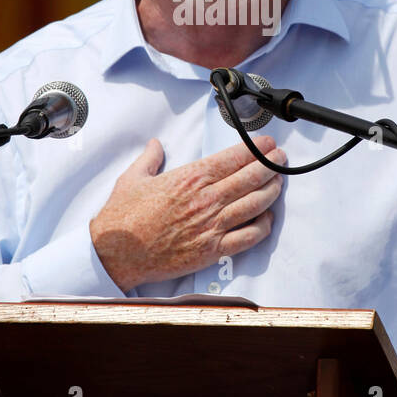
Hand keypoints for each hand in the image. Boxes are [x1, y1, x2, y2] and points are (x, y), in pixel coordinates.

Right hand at [90, 134, 286, 292]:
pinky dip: (264, 225)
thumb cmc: (123, 216)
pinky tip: (267, 217)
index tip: (268, 143)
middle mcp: (206, 199)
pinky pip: (249, 237)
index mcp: (190, 178)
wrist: (116, 252)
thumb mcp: (133, 177)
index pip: (234, 158)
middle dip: (272, 165)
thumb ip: (150, 158)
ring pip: (256, 204)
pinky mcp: (213, 250)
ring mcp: (212, 226)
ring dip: (272, 191)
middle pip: (251, 177)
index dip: (256, 148)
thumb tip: (156, 144)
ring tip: (278, 182)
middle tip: (281, 158)